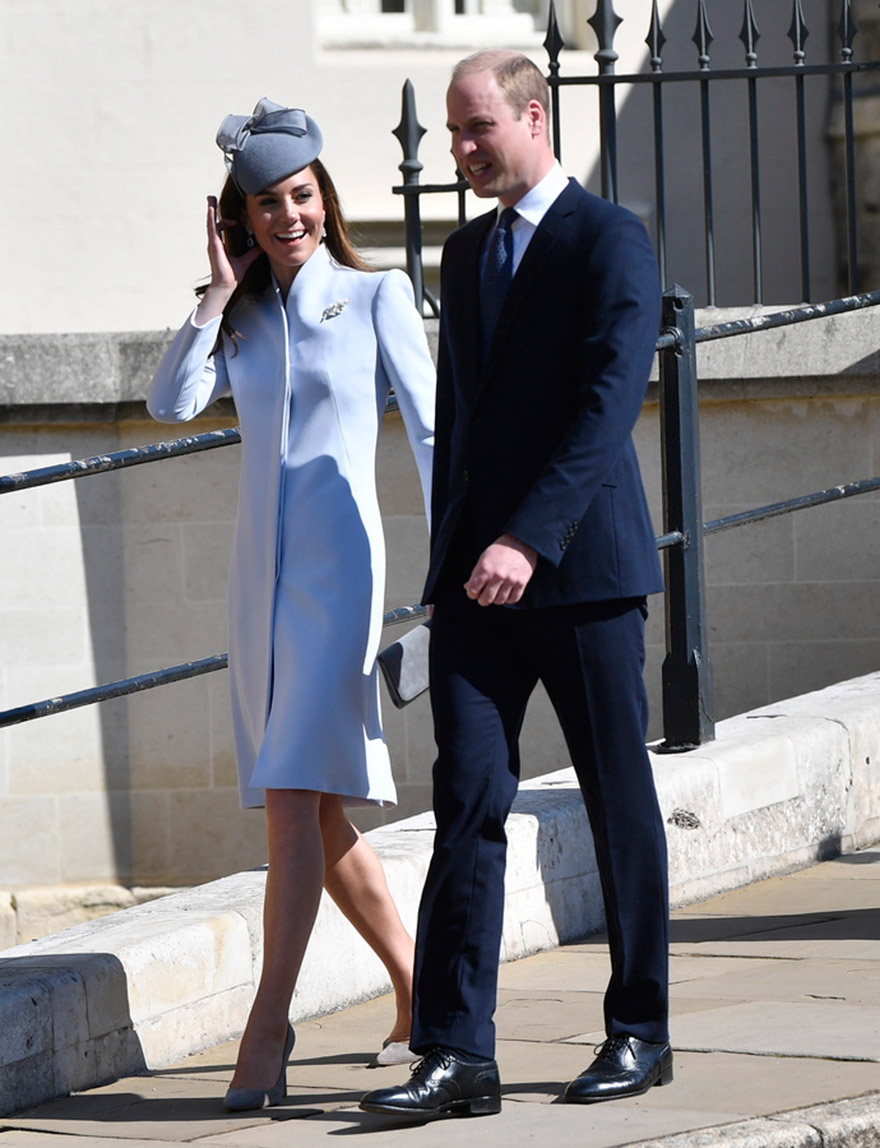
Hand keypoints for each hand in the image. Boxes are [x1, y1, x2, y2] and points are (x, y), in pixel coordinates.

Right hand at [195, 196, 262, 322]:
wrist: (226, 285)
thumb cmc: (232, 275)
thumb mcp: (246, 260)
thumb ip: (252, 252)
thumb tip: (261, 246)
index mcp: (221, 245)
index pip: (222, 228)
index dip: (228, 222)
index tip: (237, 220)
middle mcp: (215, 242)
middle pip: (214, 222)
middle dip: (214, 210)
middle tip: (212, 198)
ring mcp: (213, 242)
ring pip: (211, 222)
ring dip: (211, 209)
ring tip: (211, 198)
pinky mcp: (213, 244)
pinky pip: (211, 227)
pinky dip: (211, 217)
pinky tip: (211, 208)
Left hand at [464, 534, 537, 606]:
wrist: (520, 542)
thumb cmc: (499, 550)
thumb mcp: (483, 558)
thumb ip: (476, 574)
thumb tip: (468, 588)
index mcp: (485, 568)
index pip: (473, 591)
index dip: (472, 593)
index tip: (475, 592)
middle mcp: (497, 575)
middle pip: (486, 600)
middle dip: (483, 600)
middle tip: (485, 596)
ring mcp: (510, 580)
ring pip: (499, 601)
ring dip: (496, 599)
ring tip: (496, 592)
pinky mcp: (521, 582)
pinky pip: (513, 599)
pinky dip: (508, 599)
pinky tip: (506, 593)